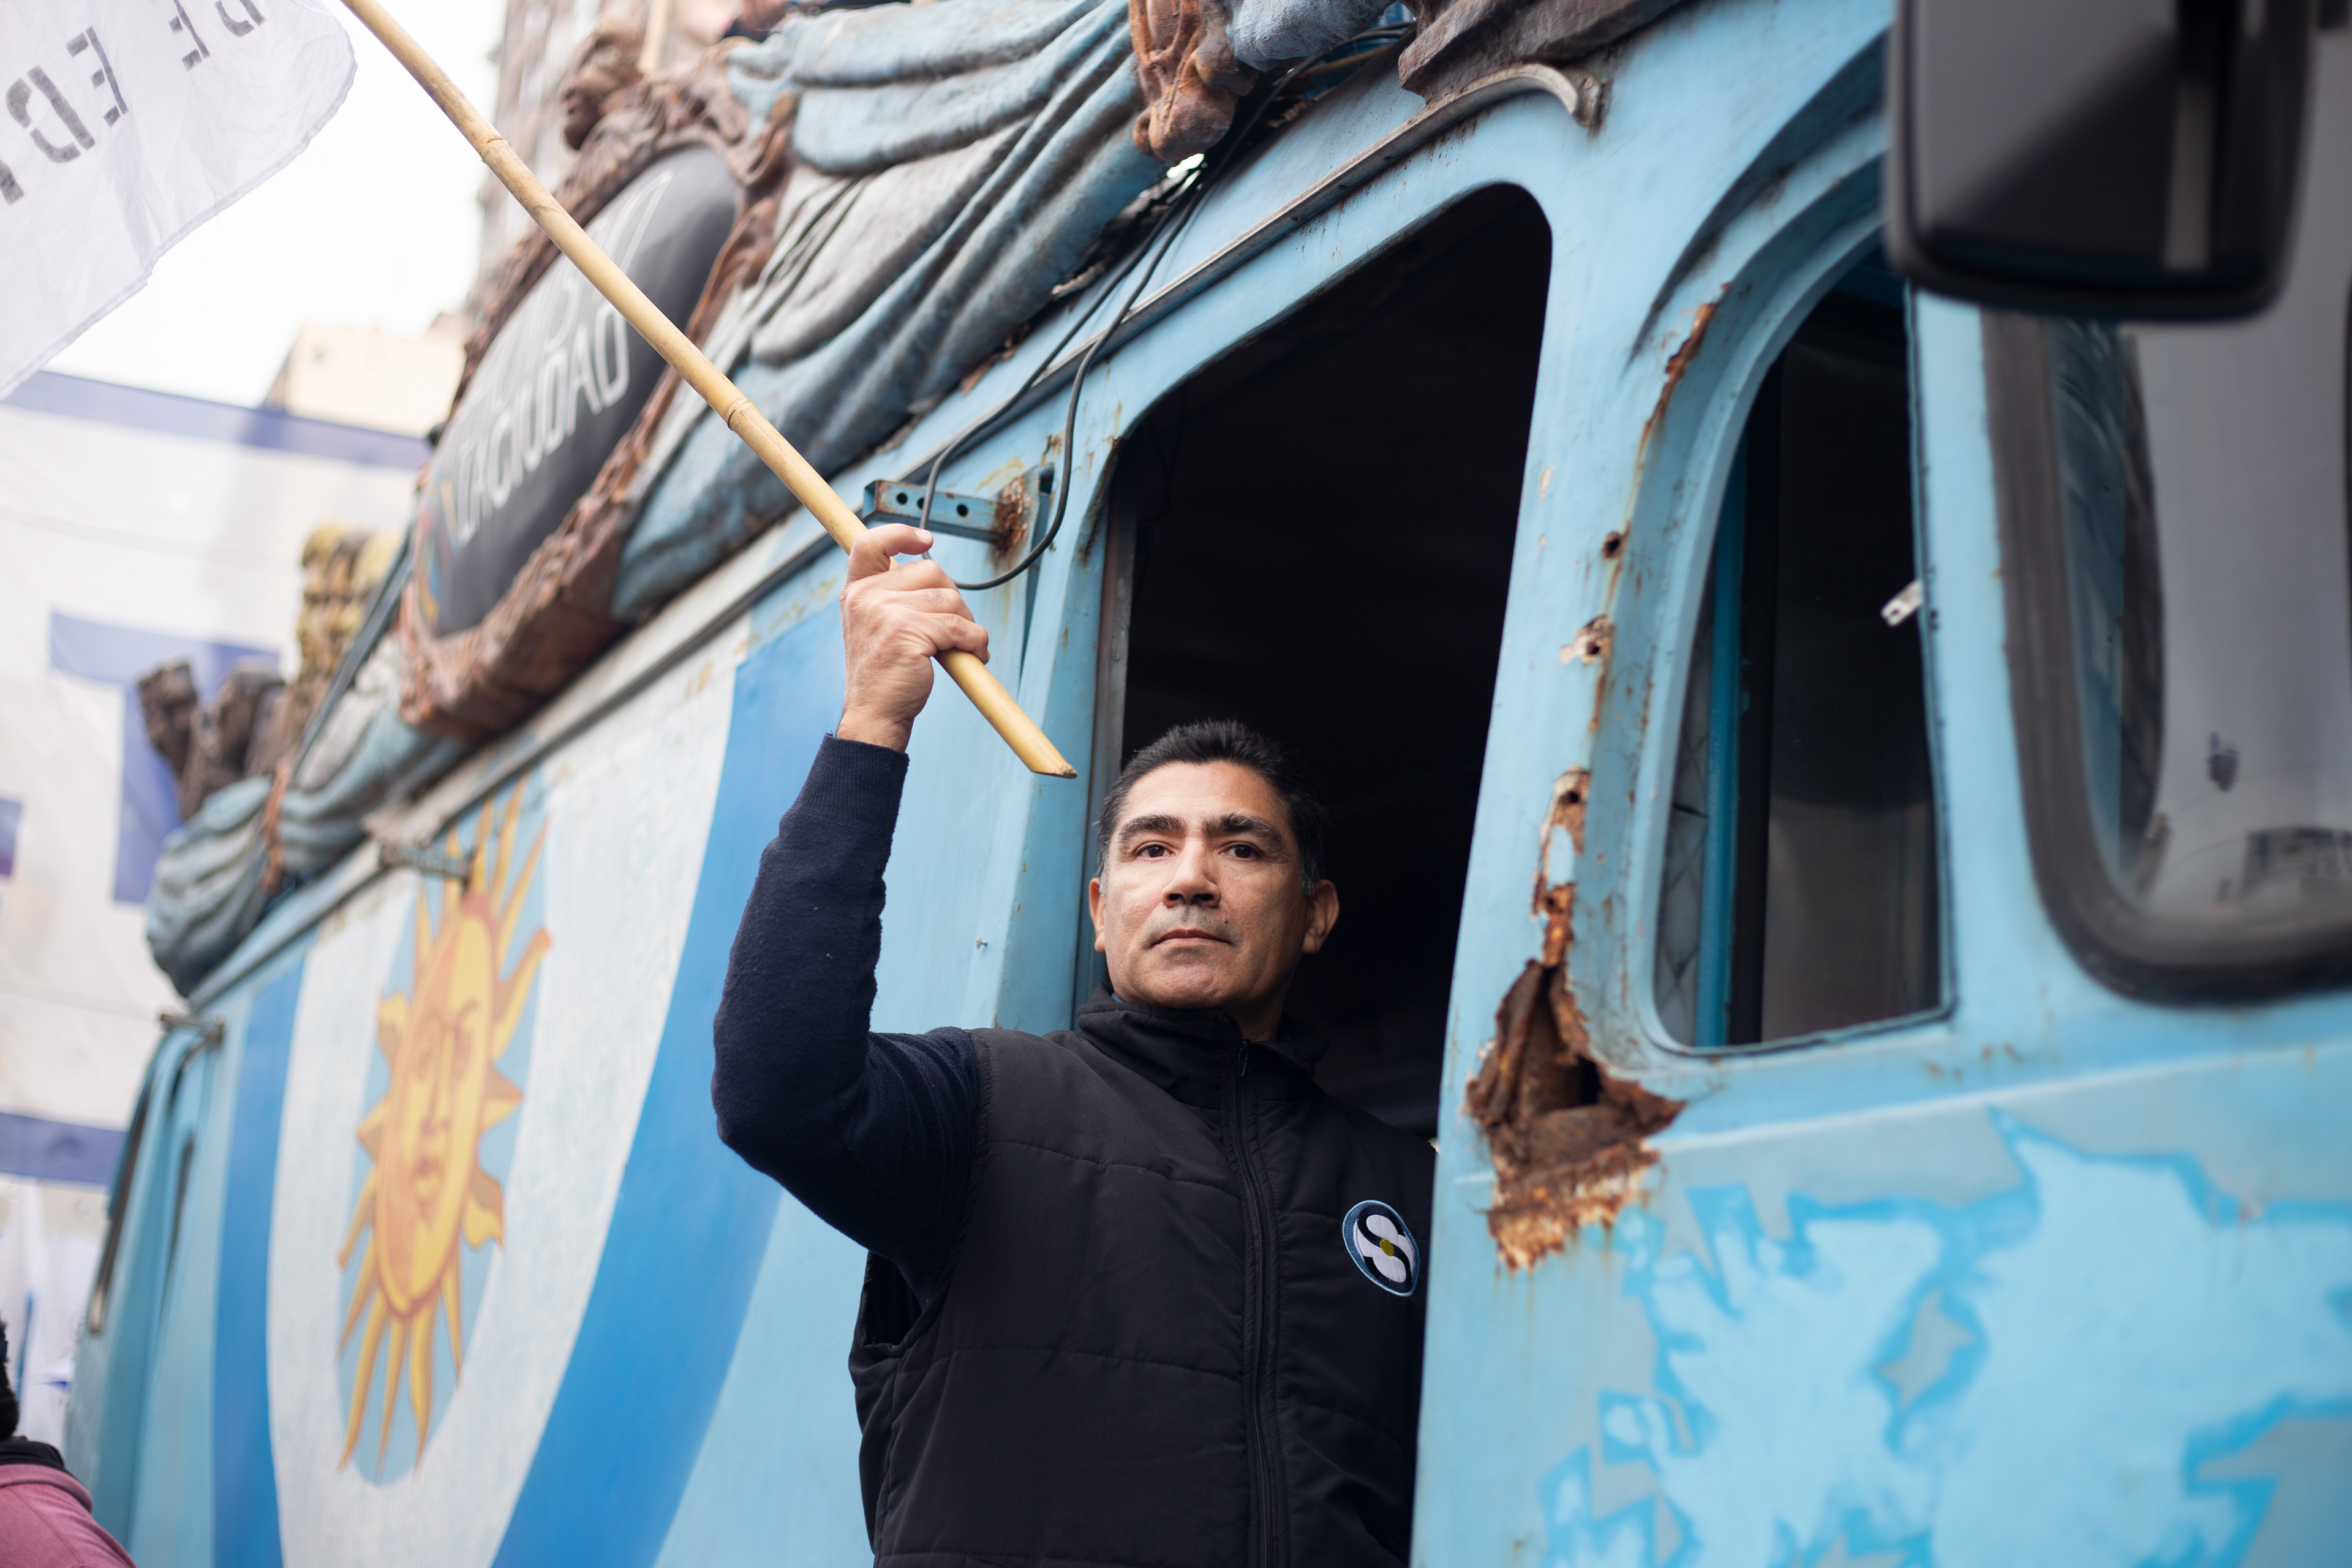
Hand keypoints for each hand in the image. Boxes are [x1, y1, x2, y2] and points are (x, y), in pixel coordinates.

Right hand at [836, 525, 989, 751]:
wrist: (875, 714)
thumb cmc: (884, 673)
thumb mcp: (875, 625)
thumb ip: (892, 595)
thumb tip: (933, 571)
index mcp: (856, 591)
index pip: (871, 543)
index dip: (901, 534)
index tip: (926, 540)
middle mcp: (867, 597)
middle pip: (932, 571)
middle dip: (954, 599)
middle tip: (957, 627)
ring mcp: (885, 612)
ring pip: (951, 599)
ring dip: (968, 625)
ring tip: (965, 647)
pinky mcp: (908, 632)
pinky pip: (960, 627)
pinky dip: (976, 642)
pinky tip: (974, 656)